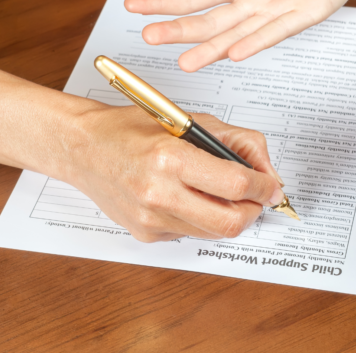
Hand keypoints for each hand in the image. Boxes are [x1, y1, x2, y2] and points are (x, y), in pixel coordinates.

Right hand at [67, 106, 284, 241]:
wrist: (83, 148)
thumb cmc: (131, 130)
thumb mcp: (189, 121)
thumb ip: (236, 143)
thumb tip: (267, 172)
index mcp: (171, 158)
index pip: (237, 184)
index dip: (264, 187)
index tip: (272, 186)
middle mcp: (159, 193)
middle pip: (230, 222)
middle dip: (254, 211)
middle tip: (256, 197)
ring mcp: (151, 219)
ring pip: (213, 232)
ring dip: (229, 216)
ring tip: (223, 194)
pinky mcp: (145, 234)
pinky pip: (190, 234)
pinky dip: (200, 218)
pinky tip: (188, 197)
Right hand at [124, 0, 355, 71]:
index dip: (163, 1)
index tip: (132, 5)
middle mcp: (250, 2)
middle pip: (209, 21)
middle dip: (179, 30)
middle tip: (150, 38)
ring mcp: (274, 12)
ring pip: (236, 33)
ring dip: (211, 48)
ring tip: (186, 63)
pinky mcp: (302, 15)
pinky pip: (276, 30)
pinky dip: (256, 41)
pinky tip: (237, 52)